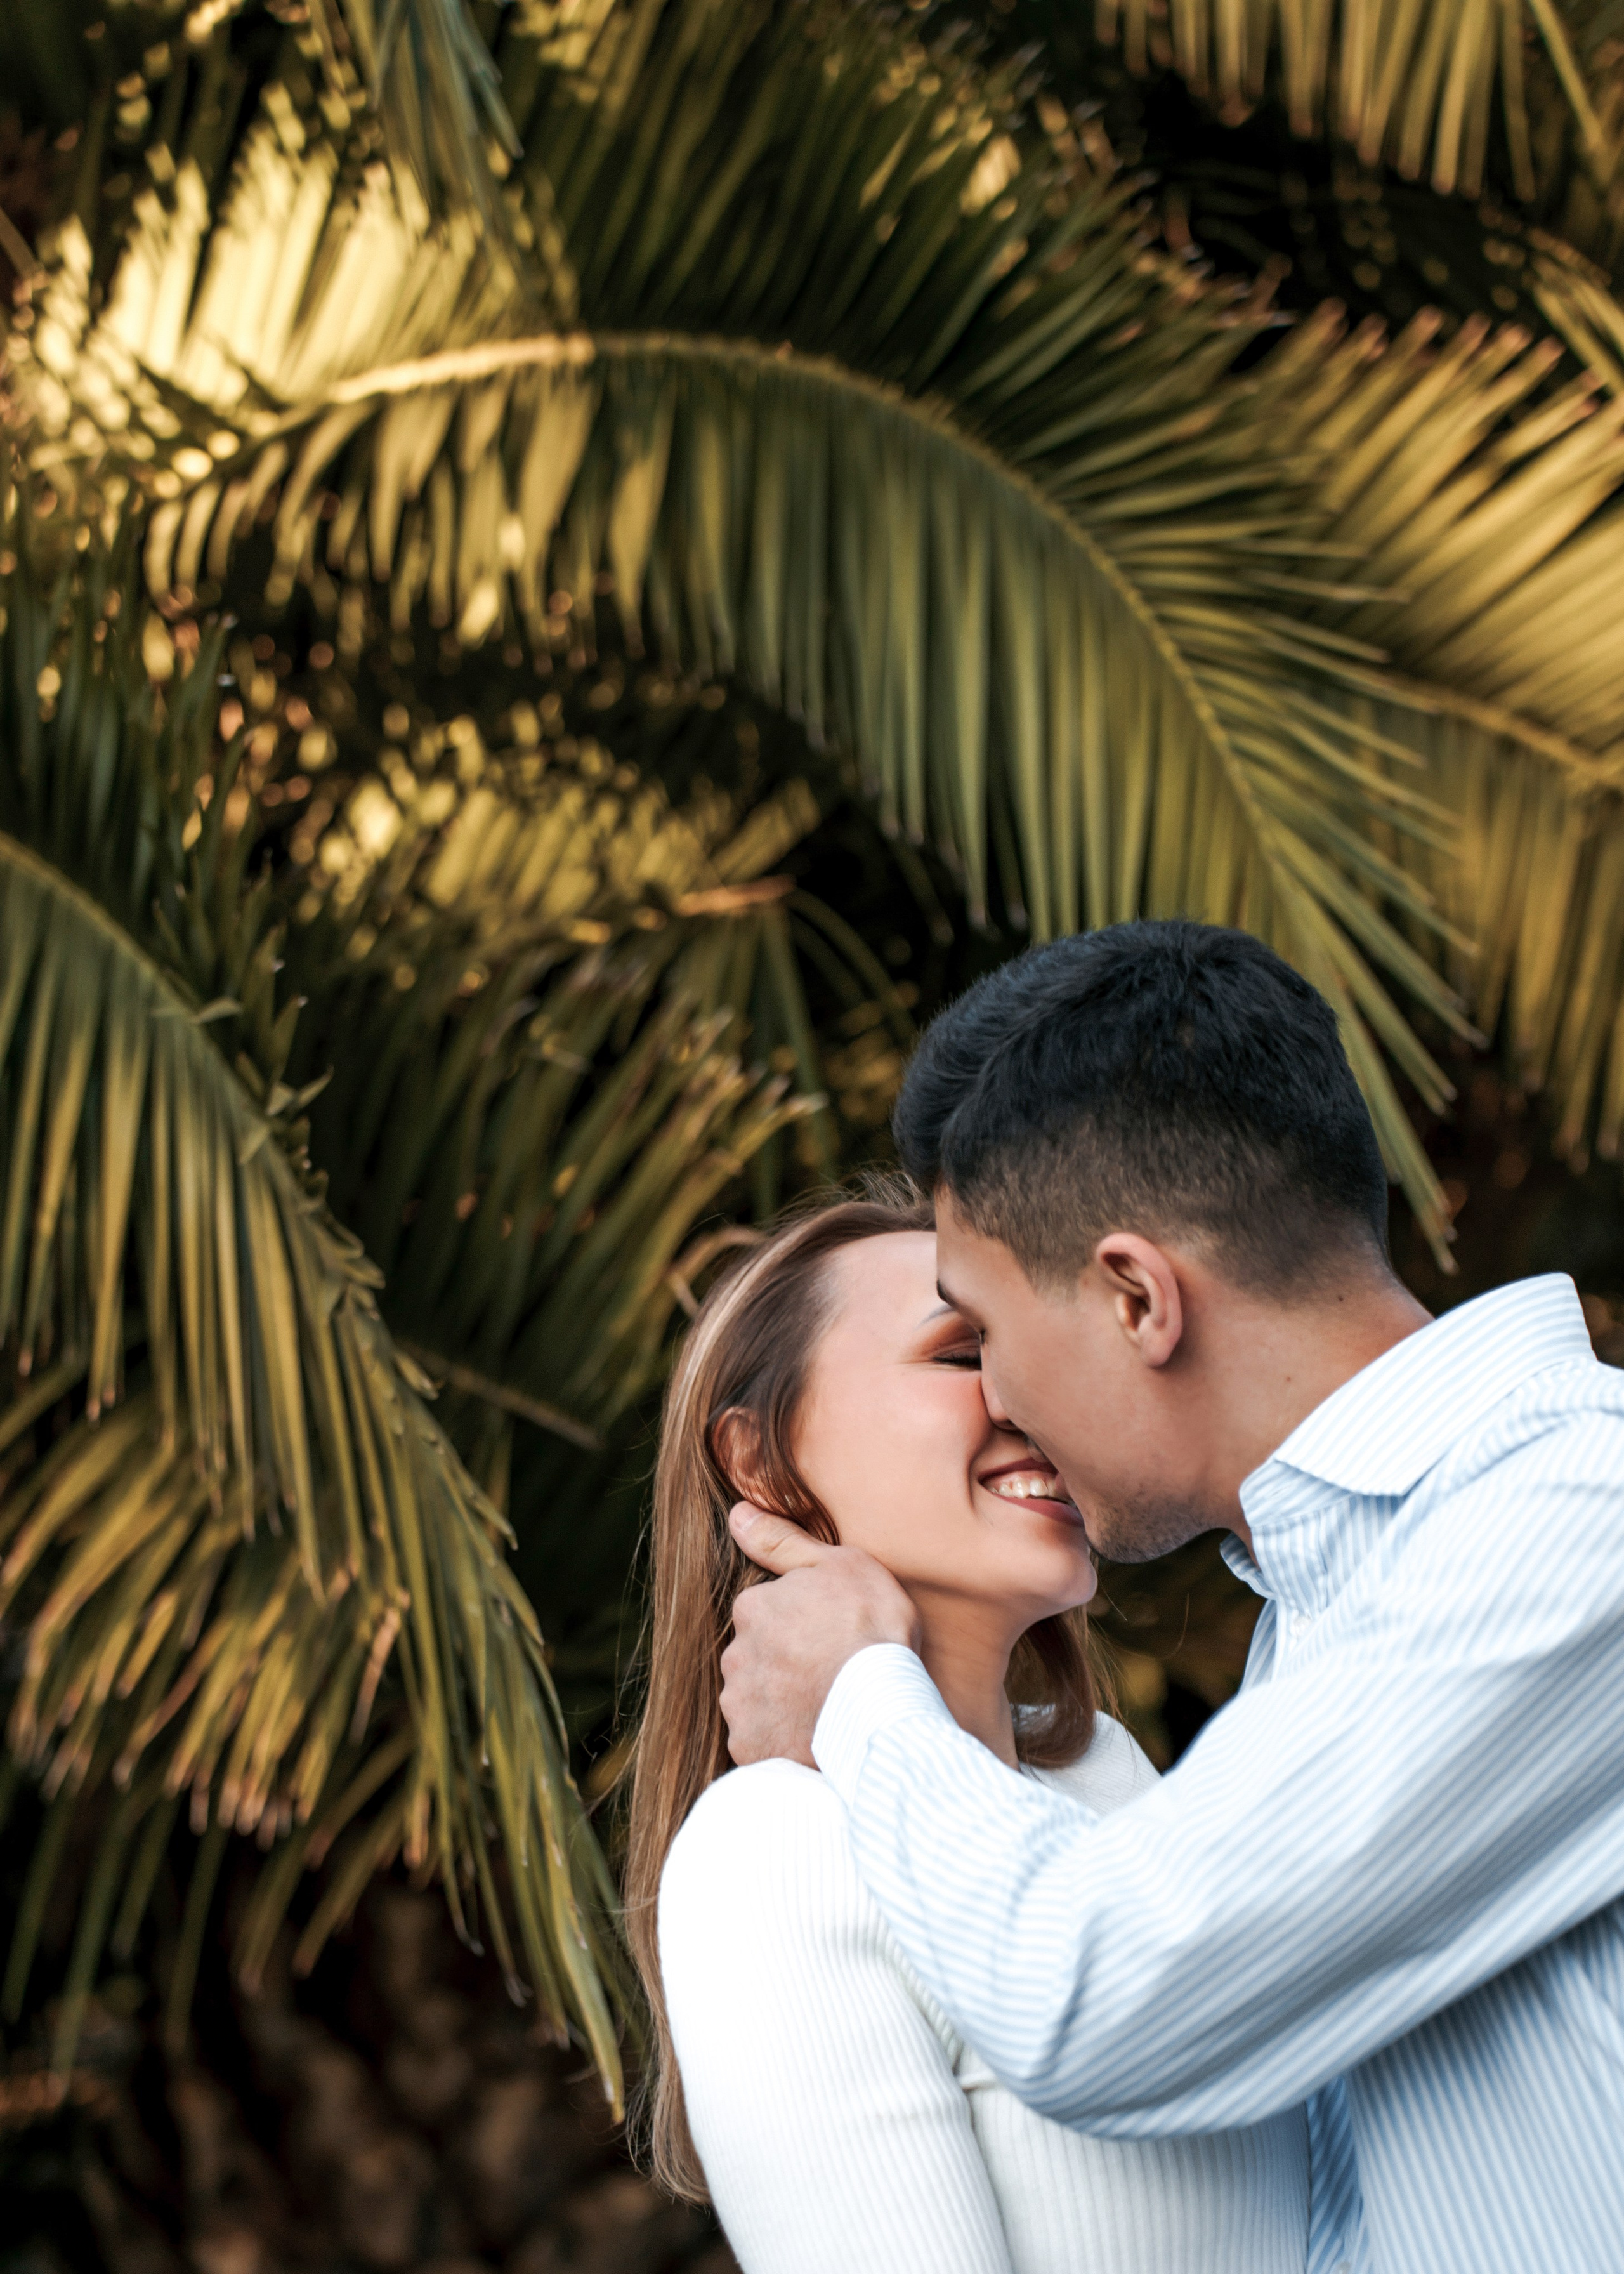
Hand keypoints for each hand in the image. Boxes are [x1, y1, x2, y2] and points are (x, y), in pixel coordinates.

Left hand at [720, 1505, 919, 1766]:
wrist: (881, 1707)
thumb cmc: (870, 1628)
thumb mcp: (839, 1564)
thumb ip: (781, 1541)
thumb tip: (737, 1514)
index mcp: (753, 1608)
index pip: (766, 1614)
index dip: (801, 1625)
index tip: (830, 1636)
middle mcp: (736, 1656)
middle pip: (756, 1657)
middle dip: (784, 1664)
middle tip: (829, 1673)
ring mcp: (740, 1705)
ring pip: (755, 1699)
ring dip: (781, 1702)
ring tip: (826, 1707)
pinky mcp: (750, 1749)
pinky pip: (760, 1741)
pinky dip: (781, 1739)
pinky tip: (814, 1736)